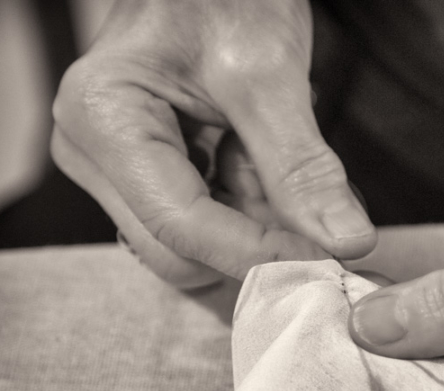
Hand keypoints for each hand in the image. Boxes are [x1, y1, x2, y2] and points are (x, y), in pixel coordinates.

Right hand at [52, 0, 375, 287]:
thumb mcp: (269, 74)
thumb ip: (302, 166)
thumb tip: (346, 242)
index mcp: (104, 119)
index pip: (181, 223)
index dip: (259, 254)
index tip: (326, 263)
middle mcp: (98, 154)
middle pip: (180, 249)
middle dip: (258, 246)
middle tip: (328, 229)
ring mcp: (124, 169)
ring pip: (199, 245)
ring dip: (261, 229)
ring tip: (302, 183)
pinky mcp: (154, 175)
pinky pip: (210, 224)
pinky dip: (257, 215)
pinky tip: (280, 181)